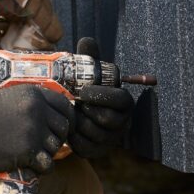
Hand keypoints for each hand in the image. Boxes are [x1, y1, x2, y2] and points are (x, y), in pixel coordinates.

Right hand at [0, 85, 73, 173]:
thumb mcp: (11, 97)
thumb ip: (32, 100)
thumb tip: (54, 109)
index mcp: (34, 94)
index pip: (65, 106)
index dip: (67, 118)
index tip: (63, 127)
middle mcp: (37, 110)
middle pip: (63, 127)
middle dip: (58, 138)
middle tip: (46, 144)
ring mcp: (33, 130)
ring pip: (56, 146)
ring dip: (49, 153)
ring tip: (35, 155)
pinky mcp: (28, 151)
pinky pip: (48, 164)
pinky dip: (43, 168)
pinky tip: (35, 167)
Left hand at [69, 38, 134, 158]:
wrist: (83, 115)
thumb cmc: (89, 90)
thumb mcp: (91, 74)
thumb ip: (90, 58)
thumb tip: (86, 41)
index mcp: (124, 101)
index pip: (121, 100)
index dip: (102, 96)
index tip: (83, 91)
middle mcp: (122, 122)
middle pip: (107, 119)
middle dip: (88, 111)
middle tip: (74, 103)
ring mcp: (111, 139)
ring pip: (95, 134)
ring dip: (79, 123)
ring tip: (71, 113)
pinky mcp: (98, 152)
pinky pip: (85, 148)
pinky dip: (73, 138)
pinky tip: (68, 127)